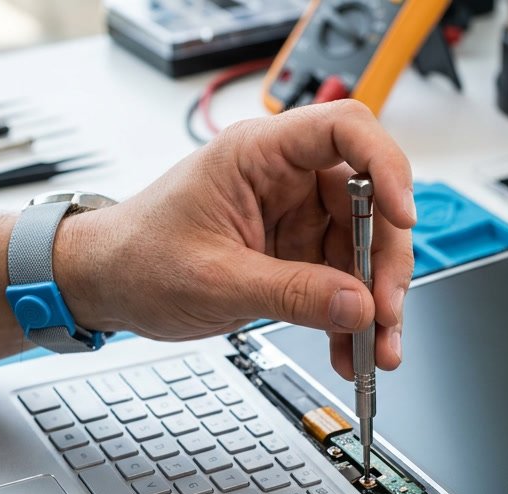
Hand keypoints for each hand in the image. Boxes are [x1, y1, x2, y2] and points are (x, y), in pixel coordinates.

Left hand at [57, 100, 416, 378]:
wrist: (106, 286)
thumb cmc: (138, 256)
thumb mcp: (216, 281)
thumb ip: (292, 294)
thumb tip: (359, 307)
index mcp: (260, 155)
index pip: (346, 131)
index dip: (386, 167)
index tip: (401, 216)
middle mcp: (286, 179)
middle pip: (369, 202)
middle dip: (385, 262)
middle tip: (385, 313)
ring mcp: (295, 218)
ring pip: (363, 250)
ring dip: (376, 301)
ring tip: (375, 349)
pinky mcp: (296, 256)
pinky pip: (342, 283)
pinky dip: (352, 317)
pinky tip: (350, 349)